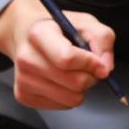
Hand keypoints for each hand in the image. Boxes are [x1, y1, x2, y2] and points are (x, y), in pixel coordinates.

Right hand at [0, 0, 114, 109]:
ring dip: (82, 88)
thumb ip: (102, 40)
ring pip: (71, 99)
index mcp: (38, 33)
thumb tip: (105, 69)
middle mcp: (26, 57)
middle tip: (88, 67)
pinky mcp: (23, 96)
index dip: (90, 63)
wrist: (25, 35)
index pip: (67, 58)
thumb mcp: (86, 22)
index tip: (99, 63)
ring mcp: (23, 79)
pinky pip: (63, 106)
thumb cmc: (58, 28)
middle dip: (91, 76)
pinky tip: (62, 80)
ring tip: (74, 72)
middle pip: (74, 82)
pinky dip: (70, 95)